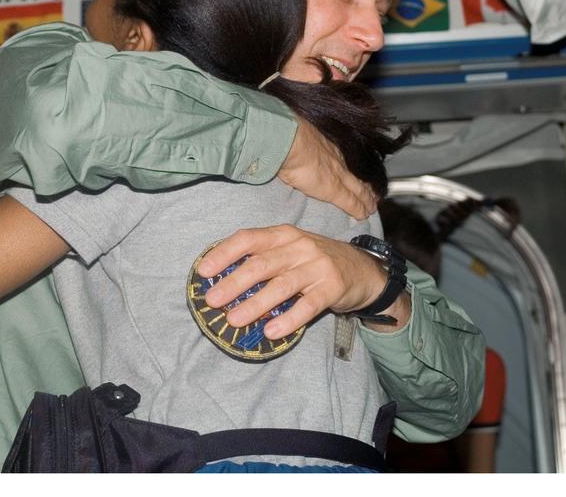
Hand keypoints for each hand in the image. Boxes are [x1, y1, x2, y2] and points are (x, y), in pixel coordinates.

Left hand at [198, 225, 409, 339]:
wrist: (362, 269)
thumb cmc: (314, 260)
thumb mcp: (289, 249)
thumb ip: (262, 258)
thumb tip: (222, 279)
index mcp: (283, 234)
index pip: (248, 239)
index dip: (224, 253)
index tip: (203, 271)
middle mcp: (299, 246)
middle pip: (262, 264)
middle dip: (233, 283)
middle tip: (212, 300)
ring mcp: (317, 266)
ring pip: (281, 286)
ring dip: (255, 304)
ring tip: (234, 319)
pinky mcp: (331, 288)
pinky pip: (307, 306)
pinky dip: (288, 319)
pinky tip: (271, 331)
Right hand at [277, 117, 375, 219]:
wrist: (290, 142)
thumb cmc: (289, 136)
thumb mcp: (301, 137)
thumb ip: (303, 144)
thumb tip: (295, 148)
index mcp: (329, 148)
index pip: (346, 163)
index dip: (354, 172)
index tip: (360, 178)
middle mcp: (337, 160)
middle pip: (357, 176)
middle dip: (366, 187)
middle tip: (375, 195)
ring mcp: (338, 174)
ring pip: (359, 189)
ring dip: (366, 199)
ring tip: (372, 207)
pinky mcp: (335, 190)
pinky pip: (351, 201)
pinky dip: (358, 209)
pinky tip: (363, 215)